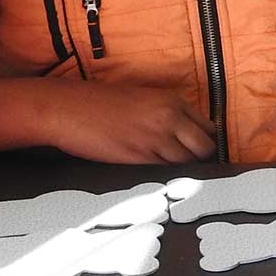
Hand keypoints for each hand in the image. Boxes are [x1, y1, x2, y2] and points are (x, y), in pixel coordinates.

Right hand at [45, 82, 215, 164]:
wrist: (67, 108)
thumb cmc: (98, 104)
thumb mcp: (141, 99)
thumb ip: (165, 114)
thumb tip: (183, 135)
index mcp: (172, 100)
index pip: (209, 127)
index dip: (205, 143)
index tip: (198, 152)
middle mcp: (169, 117)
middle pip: (206, 148)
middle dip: (200, 160)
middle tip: (187, 167)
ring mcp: (156, 137)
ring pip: (187, 163)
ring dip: (181, 171)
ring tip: (167, 172)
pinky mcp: (139, 156)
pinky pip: (164, 172)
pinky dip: (163, 176)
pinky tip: (154, 176)